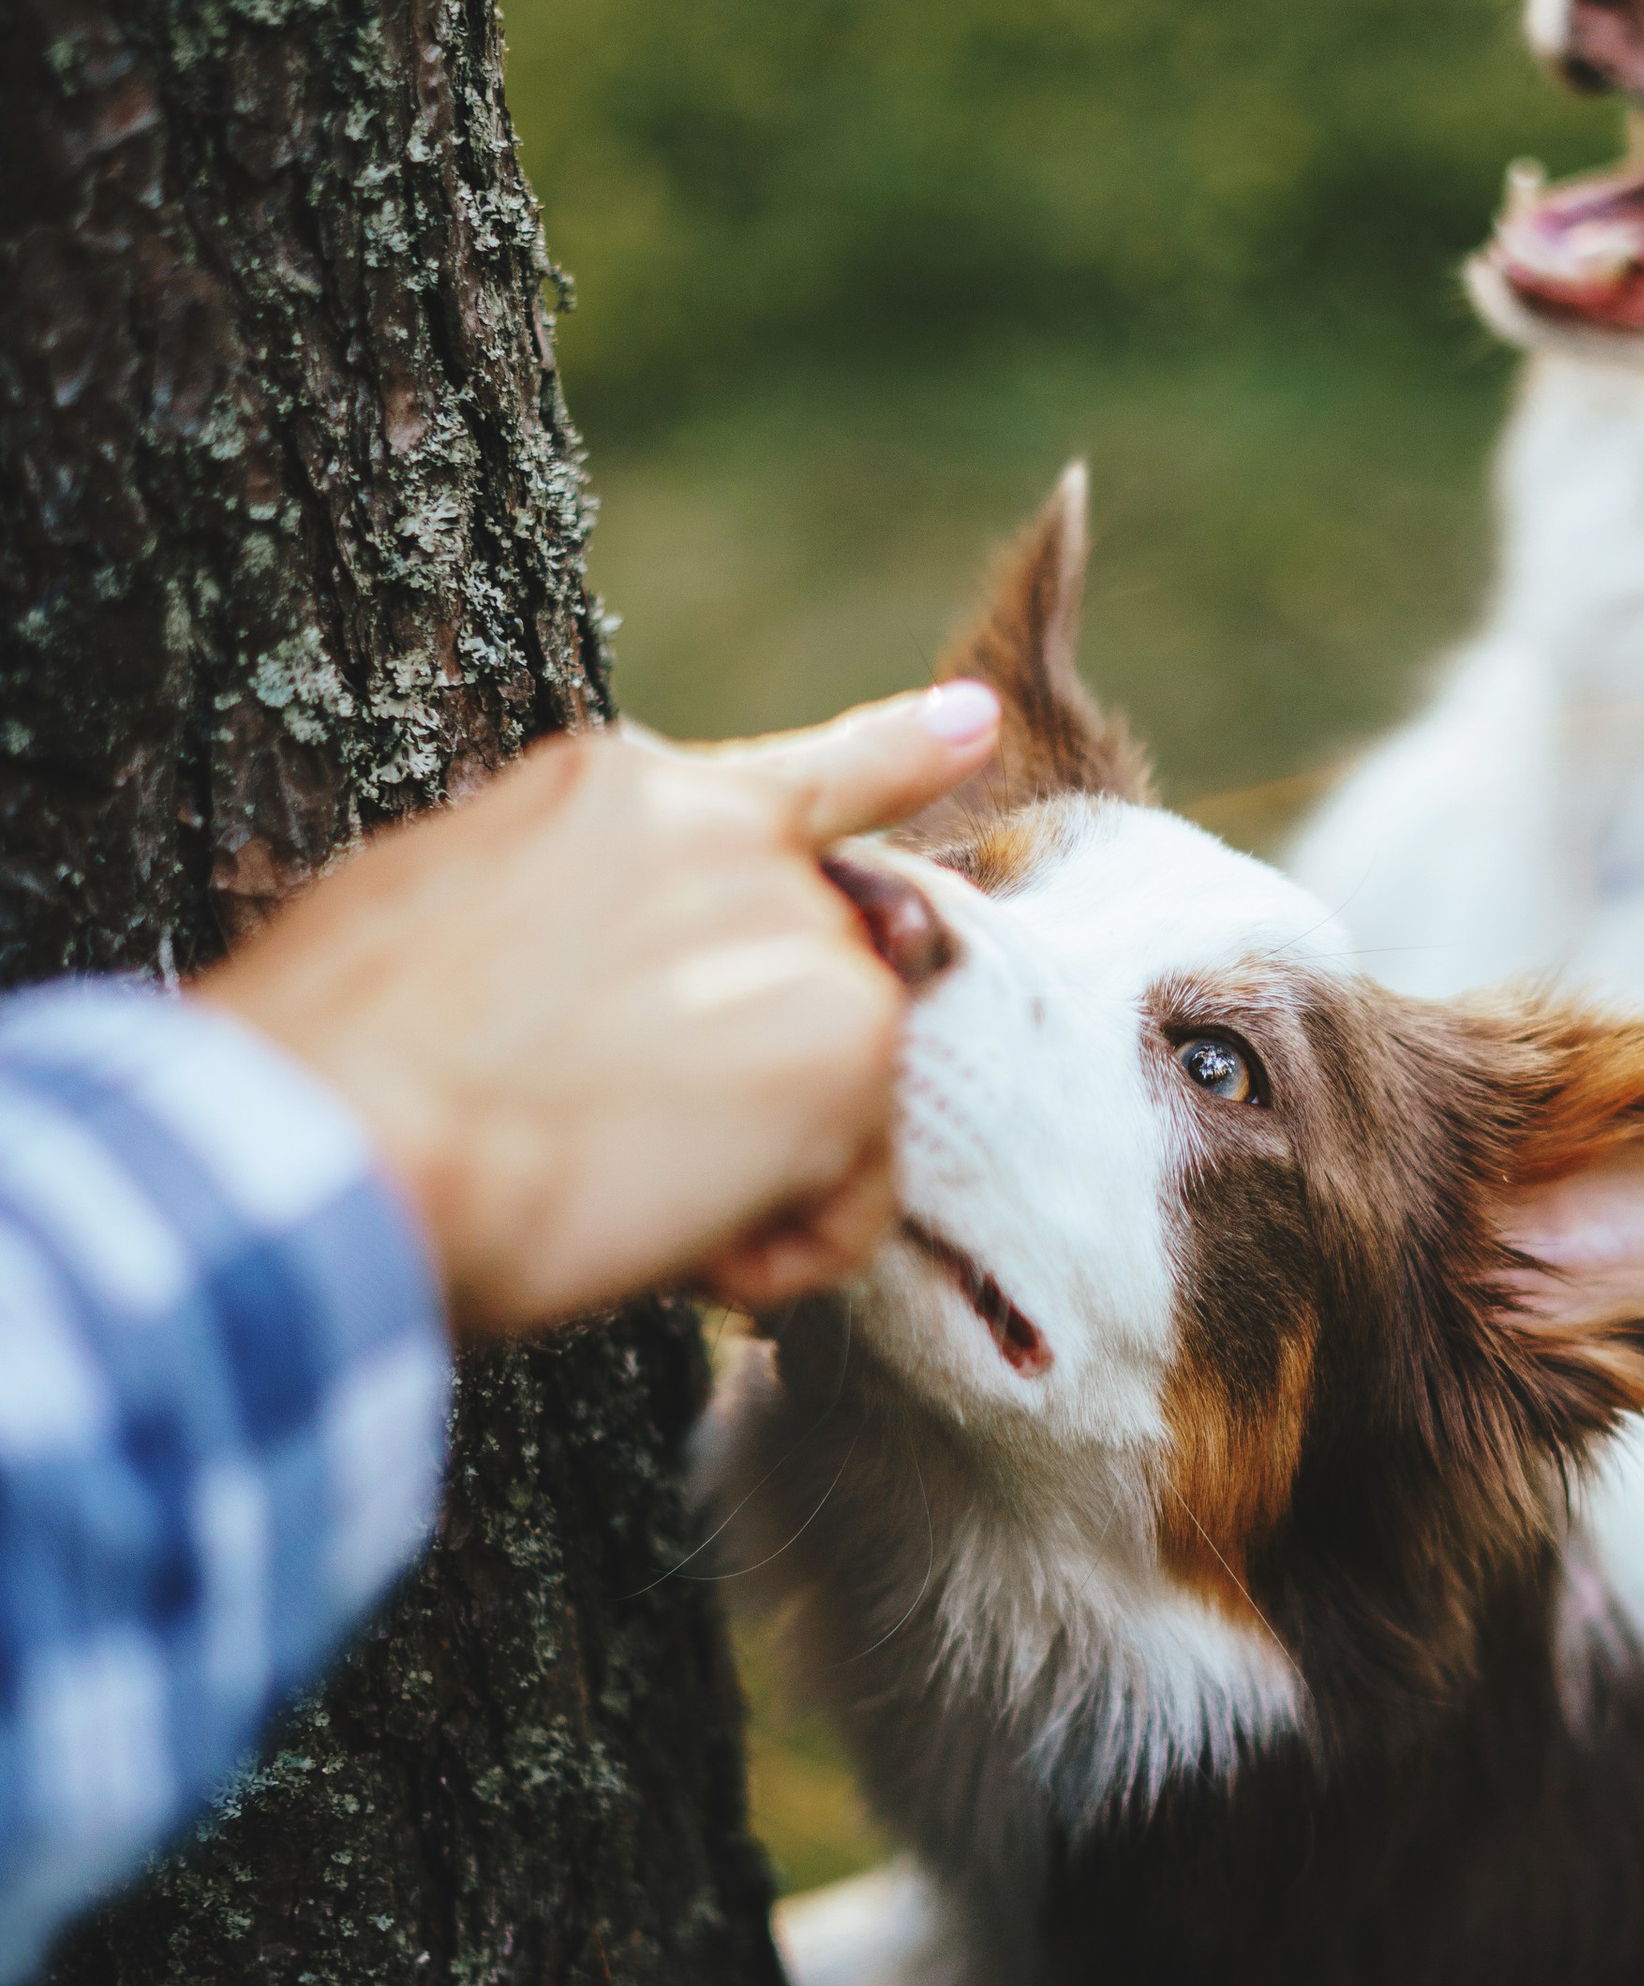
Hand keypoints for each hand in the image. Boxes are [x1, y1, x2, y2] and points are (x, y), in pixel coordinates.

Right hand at [195, 686, 998, 1333]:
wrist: (340, 1132)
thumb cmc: (329, 1073)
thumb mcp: (431, 923)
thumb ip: (557, 920)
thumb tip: (585, 998)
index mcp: (614, 789)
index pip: (797, 780)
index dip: (896, 754)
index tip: (972, 728)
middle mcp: (728, 833)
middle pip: (812, 981)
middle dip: (751, 1087)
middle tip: (617, 1155)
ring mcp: (798, 924)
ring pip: (837, 1091)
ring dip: (759, 1179)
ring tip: (623, 1207)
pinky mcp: (846, 1033)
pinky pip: (855, 1190)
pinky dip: (783, 1249)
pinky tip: (690, 1257)